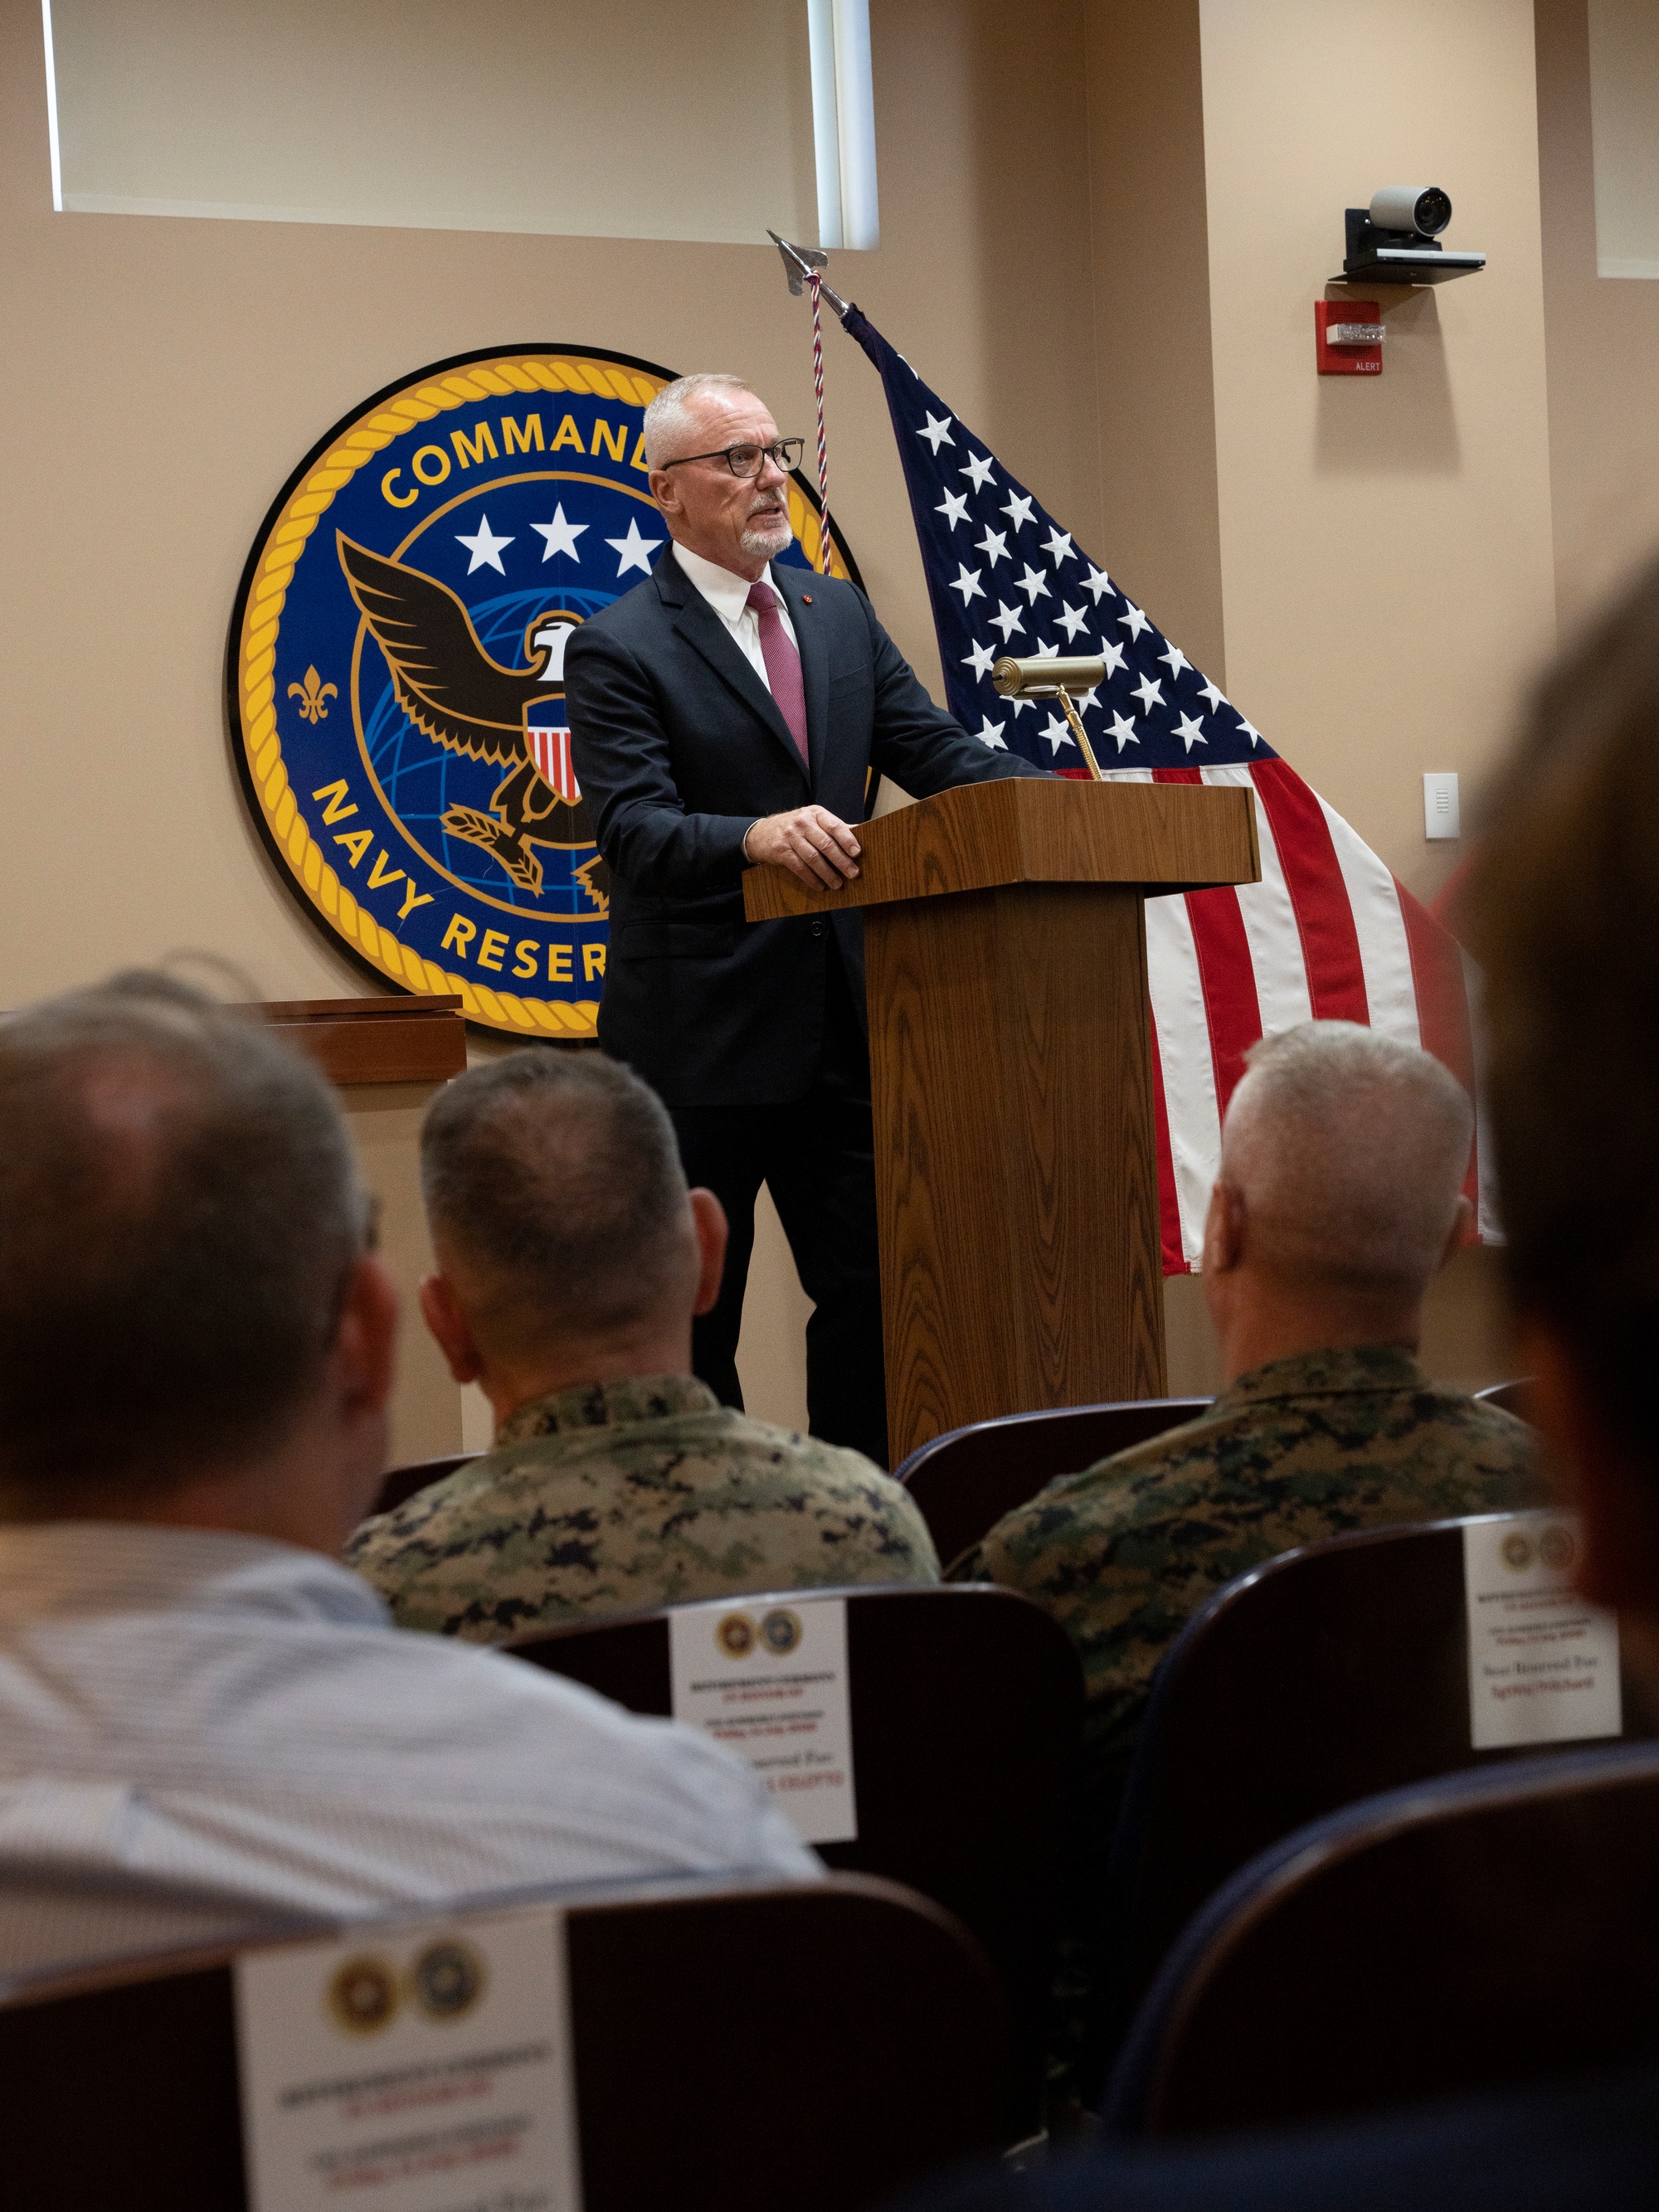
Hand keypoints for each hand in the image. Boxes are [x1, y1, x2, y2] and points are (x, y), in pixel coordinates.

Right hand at [744, 805, 861, 890]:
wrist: (761, 833)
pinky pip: (799, 867)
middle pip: (826, 844)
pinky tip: (820, 886)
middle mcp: (803, 822)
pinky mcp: (780, 851)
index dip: (847, 840)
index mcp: (816, 814)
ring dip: (827, 873)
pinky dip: (811, 878)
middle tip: (853, 874)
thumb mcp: (814, 821)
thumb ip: (835, 828)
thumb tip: (863, 833)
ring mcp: (790, 836)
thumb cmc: (796, 828)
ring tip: (837, 884)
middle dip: (841, 861)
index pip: (835, 826)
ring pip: (813, 857)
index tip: (857, 853)